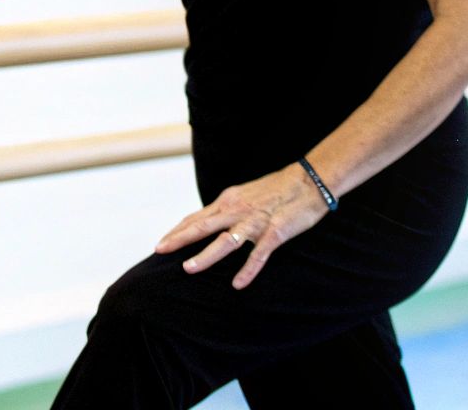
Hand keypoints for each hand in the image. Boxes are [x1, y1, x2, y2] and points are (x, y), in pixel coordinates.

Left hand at [153, 164, 330, 289]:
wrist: (309, 181)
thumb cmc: (276, 189)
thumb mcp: (244, 195)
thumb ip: (226, 209)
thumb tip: (206, 220)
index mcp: (228, 201)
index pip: (196, 218)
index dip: (177, 231)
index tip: (161, 243)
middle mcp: (236, 210)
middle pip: (202, 226)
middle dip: (179, 239)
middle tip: (159, 250)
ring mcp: (255, 222)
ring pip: (225, 241)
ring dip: (205, 255)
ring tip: (188, 269)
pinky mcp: (275, 232)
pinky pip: (259, 254)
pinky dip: (248, 269)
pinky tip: (238, 284)